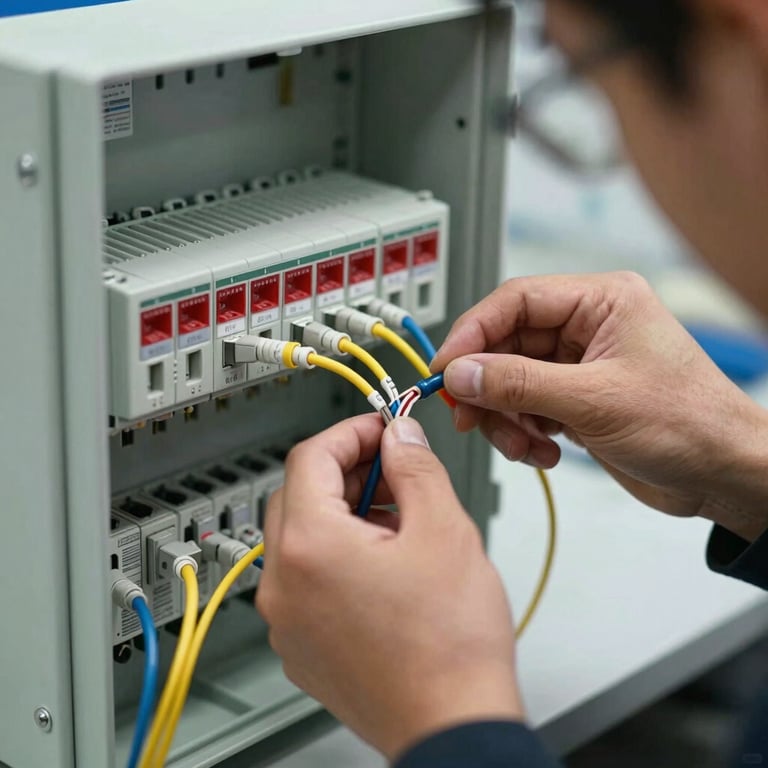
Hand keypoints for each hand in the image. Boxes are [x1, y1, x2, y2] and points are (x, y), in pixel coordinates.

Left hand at [256, 414, 522, 759]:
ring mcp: (287, 620)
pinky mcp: (301, 646)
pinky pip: (306, 580)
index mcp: (310, 547)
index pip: (310, 457)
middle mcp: (283, 584)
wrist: (453, 727)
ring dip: (343, 514)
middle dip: (346, 472)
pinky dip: (337, 557)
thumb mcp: (444, 530)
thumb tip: (399, 436)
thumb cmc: (450, 644)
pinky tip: (385, 566)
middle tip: (394, 471)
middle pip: (299, 495)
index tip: (383, 430)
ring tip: (399, 522)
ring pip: (302, 539)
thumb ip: (415, 467)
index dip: (351, 433)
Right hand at [432, 272, 767, 541]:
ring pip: (510, 381)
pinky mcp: (575, 399)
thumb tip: (461, 373)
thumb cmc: (690, 424)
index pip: (514, 301)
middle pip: (506, 344)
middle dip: (487, 386)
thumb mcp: (594, 401)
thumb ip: (518, 384)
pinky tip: (544, 453)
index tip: (445, 369)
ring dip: (505, 418)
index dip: (472, 333)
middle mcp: (586, 327)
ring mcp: (579, 365)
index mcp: (600, 301)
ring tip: (523, 446)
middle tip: (469, 417)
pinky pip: (526, 407)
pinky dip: (523, 433)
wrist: (724, 475)